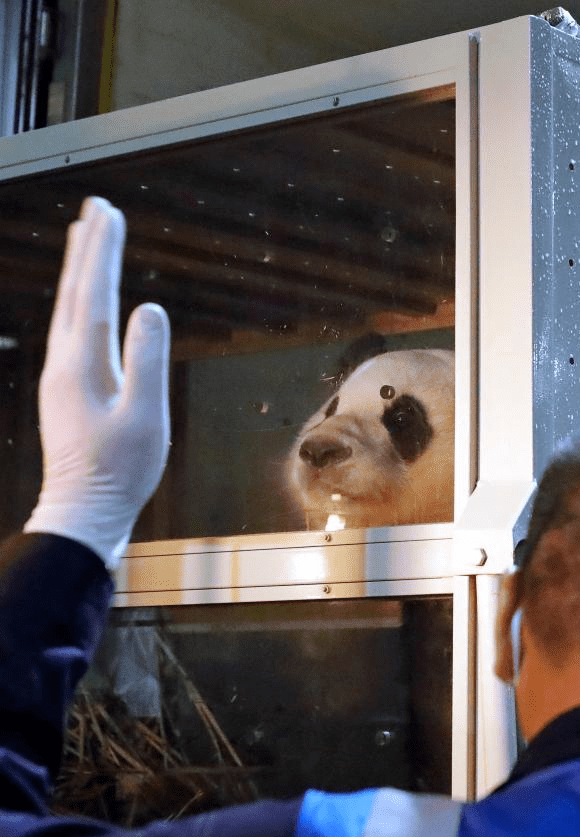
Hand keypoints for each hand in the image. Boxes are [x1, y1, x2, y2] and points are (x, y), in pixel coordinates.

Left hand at [24, 197, 170, 568]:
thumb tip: (148, 308)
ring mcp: (59, 377)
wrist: (83, 511)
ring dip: (78, 271)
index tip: (110, 213)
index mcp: (83, 365)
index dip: (102, 252)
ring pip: (66, 310)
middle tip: (96, 209)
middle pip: (74, 293)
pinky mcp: (64, 391)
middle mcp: (63, 363)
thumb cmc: (120, 471)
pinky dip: (77, 301)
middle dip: (86, 249)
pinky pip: (68, 330)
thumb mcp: (144, 418)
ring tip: (85, 240)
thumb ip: (146, 361)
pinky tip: (83, 302)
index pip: (93, 294)